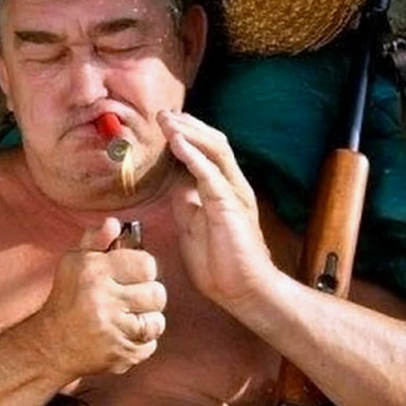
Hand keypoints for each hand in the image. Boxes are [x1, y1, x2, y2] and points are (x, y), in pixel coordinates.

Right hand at [39, 218, 166, 378]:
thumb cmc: (67, 299)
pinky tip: (122, 335)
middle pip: (157, 294)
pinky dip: (141, 341)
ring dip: (147, 319)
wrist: (50, 346)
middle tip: (132, 297)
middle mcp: (102, 300)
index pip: (147, 265)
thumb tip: (114, 223)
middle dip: (149, 295)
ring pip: (157, 321)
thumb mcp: (75, 262)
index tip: (134, 274)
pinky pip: (150, 344)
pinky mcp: (119, 354)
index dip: (144, 269)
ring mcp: (112, 330)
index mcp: (93, 271)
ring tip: (128, 317)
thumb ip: (96, 240)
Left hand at [158, 110, 274, 309]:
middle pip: (212, 142)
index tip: (165, 124)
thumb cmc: (221, 264)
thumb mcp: (193, 226)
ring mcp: (234, 193)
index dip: (187, 134)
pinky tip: (177, 142)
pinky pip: (210, 173)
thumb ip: (186, 203)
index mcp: (222, 189)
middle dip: (187, 125)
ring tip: (167, 121)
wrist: (244, 291)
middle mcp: (232, 184)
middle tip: (162, 114)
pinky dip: (193, 155)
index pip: (207, 151)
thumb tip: (175, 184)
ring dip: (188, 132)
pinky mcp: (230, 205)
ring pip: (214, 149)